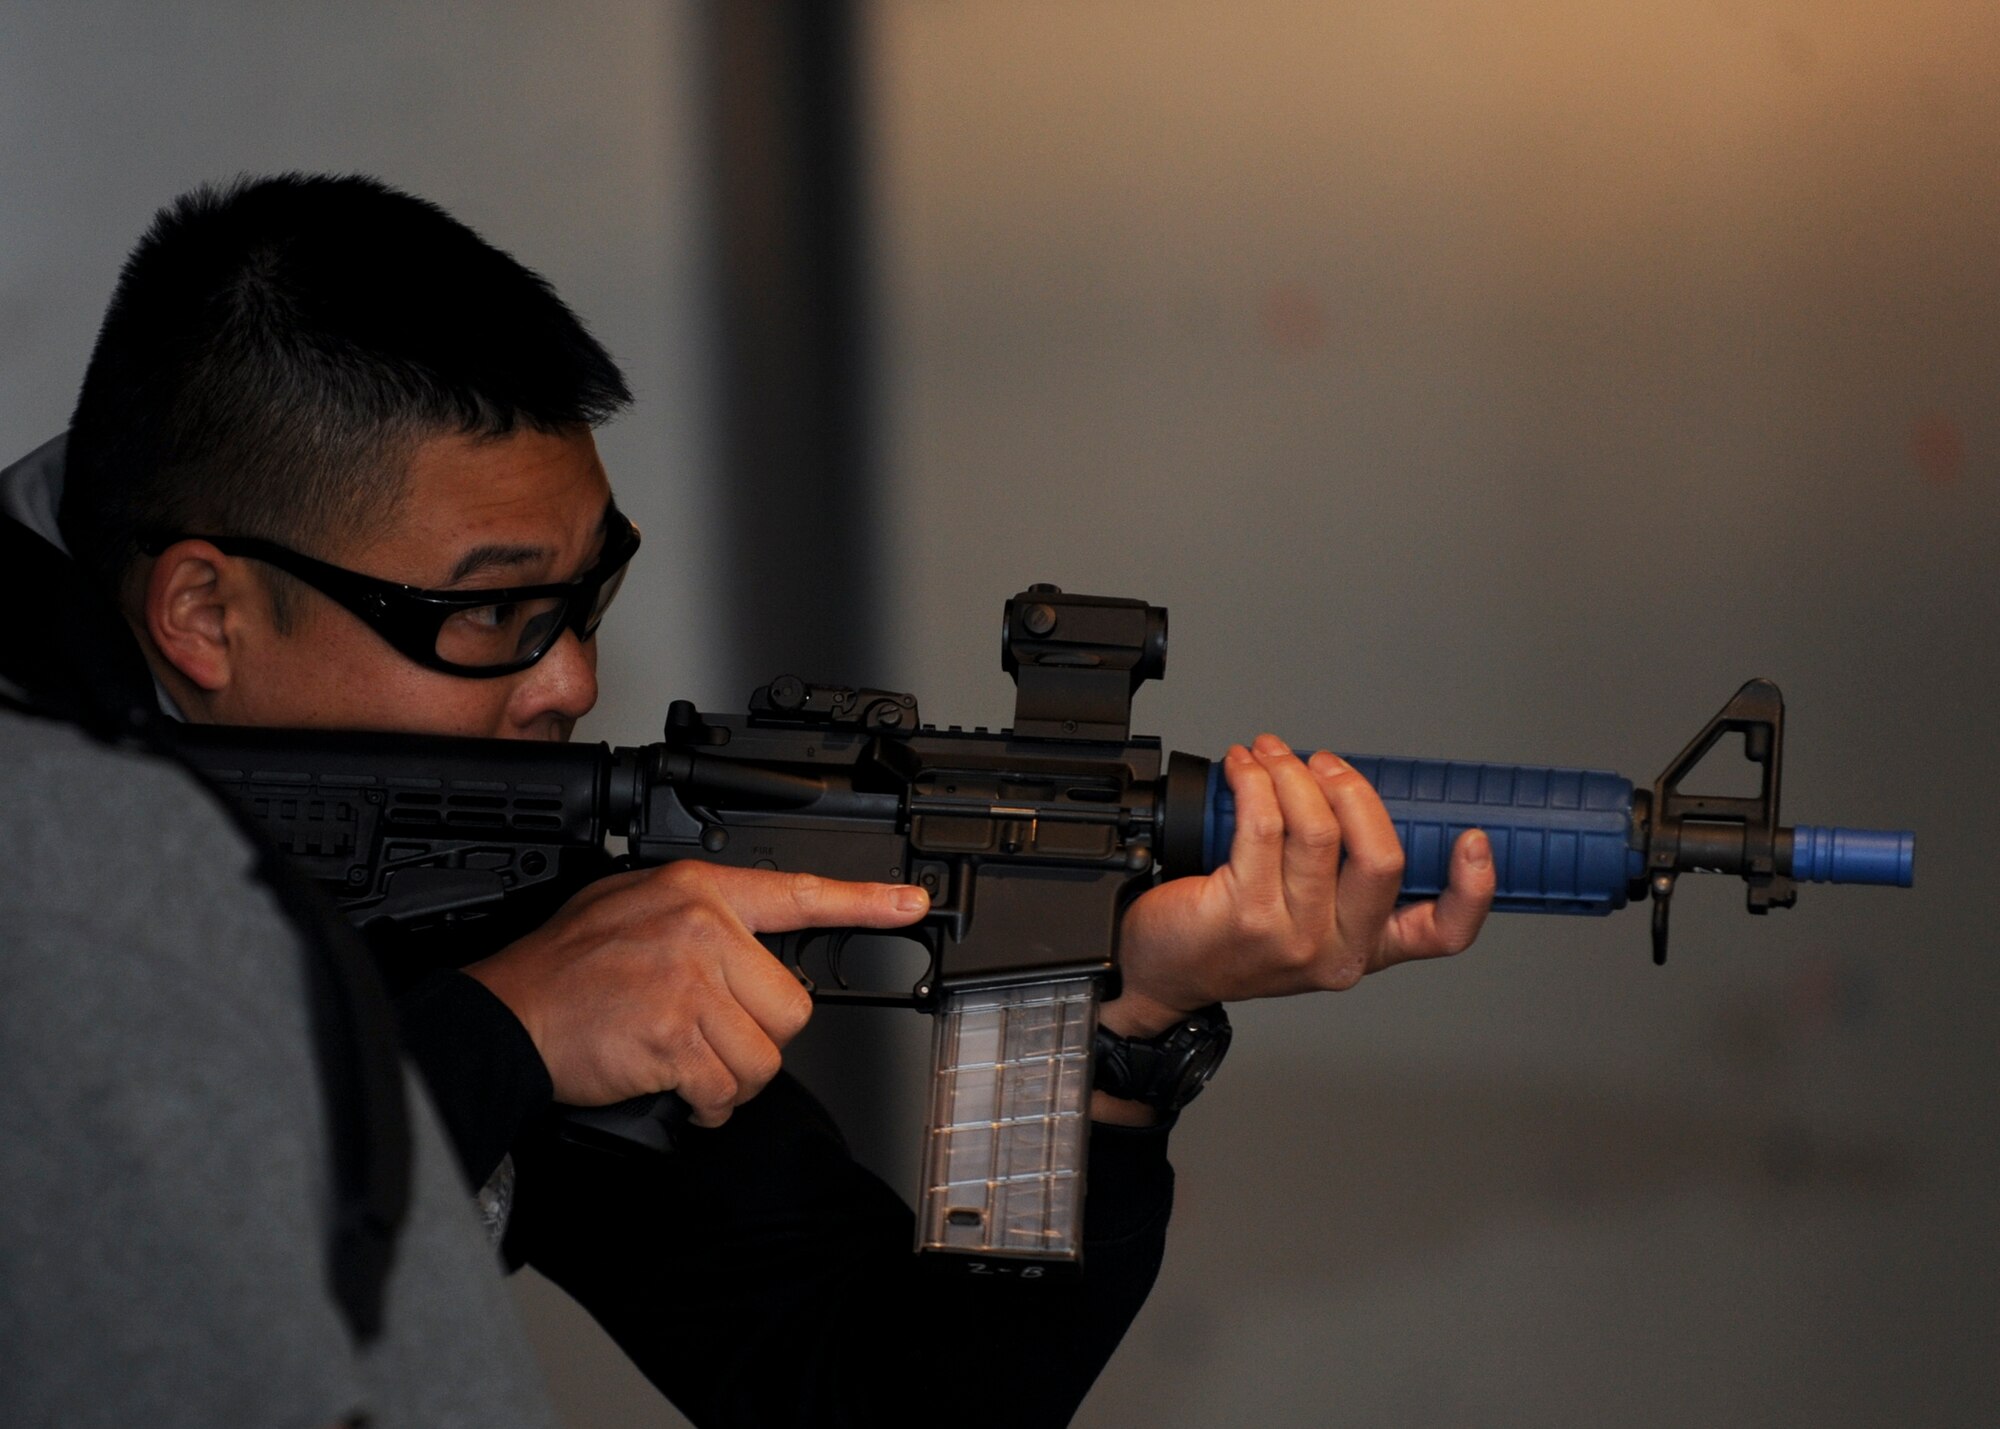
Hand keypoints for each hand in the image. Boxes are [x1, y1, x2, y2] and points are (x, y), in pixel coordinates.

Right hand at [465, 863, 928, 1124]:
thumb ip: (700, 919)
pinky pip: (727, 1089)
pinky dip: (706, 1106)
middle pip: (791, 1006)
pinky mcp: (675, 1034)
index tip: (909, 905)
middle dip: (756, 1039)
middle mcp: (702, 927)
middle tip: (709, 1040)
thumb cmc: (564, 969)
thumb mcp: (633, 905)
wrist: (503, 1014)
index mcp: (699, 890)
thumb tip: (751, 951)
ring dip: (729, 1081)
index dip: (863, 903)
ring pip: (764, 1056)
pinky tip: (675, 1090)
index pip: (796, 892)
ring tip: (685, 1065)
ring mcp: (689, 980)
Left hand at [1112, 735, 1495, 1038]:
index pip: (1443, 934)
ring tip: (1269, 754)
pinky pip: (1263, 825)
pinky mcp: (1244, 916)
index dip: (1473, 888)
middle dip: (1353, 790)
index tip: (1474, 840)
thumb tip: (1348, 792)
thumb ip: (1337, 874)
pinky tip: (1242, 769)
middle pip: (1382, 857)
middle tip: (1321, 762)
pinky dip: (1254, 781)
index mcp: (1365, 949)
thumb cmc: (1225, 935)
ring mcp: (1292, 939)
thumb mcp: (1300, 918)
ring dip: (1292, 773)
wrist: (1157, 969)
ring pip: (1317, 830)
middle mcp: (1336, 951)